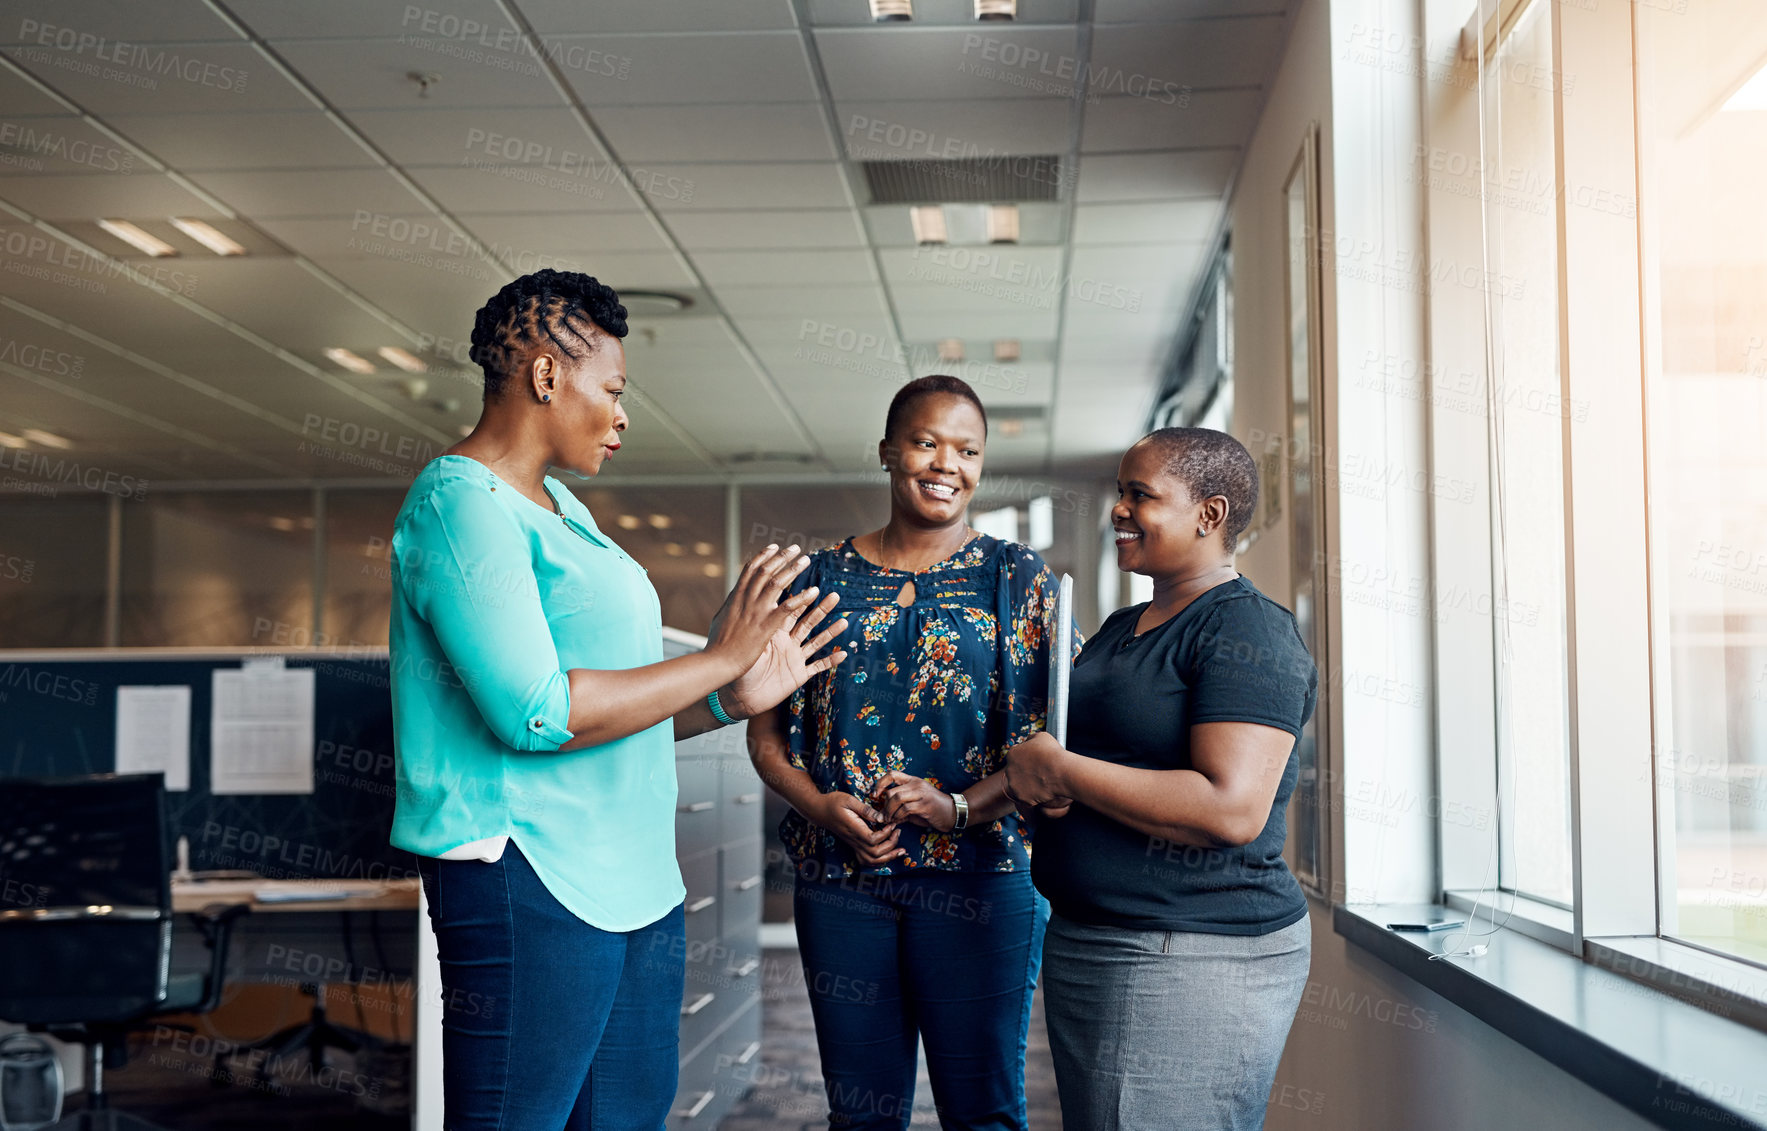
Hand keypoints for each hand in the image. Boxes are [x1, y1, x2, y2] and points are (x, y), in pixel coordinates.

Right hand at [706, 545, 816, 675]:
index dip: (763, 556)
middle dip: (781, 557)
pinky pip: (788, 607)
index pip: (750, 570)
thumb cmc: (717, 646)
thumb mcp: (720, 619)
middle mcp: (746, 600)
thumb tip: (732, 598)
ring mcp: (756, 611)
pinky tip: (813, 592)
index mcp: (735, 597)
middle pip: (765, 571)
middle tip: (794, 548)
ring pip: (777, 583)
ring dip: (792, 569)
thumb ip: (730, 607)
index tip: (774, 547)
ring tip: (805, 560)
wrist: (716, 663)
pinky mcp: (766, 626)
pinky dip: (801, 598)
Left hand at [724, 591, 847, 718]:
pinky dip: (830, 661)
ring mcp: (794, 658)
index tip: (814, 587)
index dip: (802, 600)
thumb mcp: (751, 645)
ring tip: (844, 622)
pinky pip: (817, 667)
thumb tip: (763, 606)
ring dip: (831, 632)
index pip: (791, 612)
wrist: (739, 696)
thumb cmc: (739, 669)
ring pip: (816, 642)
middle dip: (822, 610)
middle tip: (835, 596)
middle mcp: (787, 643)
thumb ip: (760, 627)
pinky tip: (844, 654)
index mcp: (774, 633)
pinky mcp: (798, 675)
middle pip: (808, 622)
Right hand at [812, 792, 904, 867]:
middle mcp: (854, 840)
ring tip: (899, 848)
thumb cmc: (833, 802)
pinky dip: (879, 860)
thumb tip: (881, 818)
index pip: (873, 840)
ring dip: (887, 857)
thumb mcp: (849, 800)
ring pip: (871, 860)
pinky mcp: (853, 845)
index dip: (886, 834)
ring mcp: (853, 844)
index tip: (892, 823)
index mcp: (854, 829)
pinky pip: (866, 860)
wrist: (819, 810)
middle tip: (898, 832)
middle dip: (891, 846)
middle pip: (875, 853)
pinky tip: (887, 853)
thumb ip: (865, 809)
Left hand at [870, 770, 957, 832]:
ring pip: (897, 798)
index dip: (880, 783)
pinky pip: (905, 809)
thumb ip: (900, 806)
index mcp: (913, 781)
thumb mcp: (915, 804)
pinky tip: (898, 821)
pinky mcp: (925, 805)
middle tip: (883, 816)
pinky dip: (898, 816)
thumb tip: (883, 814)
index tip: (875, 795)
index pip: (892, 774)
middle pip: (891, 791)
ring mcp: (921, 794)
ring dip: (889, 812)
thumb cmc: (932, 809)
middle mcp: (916, 784)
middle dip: (884, 805)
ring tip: (889, 820)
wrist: (953, 812)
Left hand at [1004, 731, 1072, 815]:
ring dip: (1028, 785)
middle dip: (1026, 772)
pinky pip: (1027, 798)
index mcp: (1012, 754)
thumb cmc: (1053, 753)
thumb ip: (1031, 739)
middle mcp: (1009, 770)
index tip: (1034, 762)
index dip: (1026, 758)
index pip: (1016, 756)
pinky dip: (1034, 796)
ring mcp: (1014, 785)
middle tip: (1039, 773)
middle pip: (1016, 771)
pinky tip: (1043, 790)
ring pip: (1020, 785)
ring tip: (1042, 782)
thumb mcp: (1041, 736)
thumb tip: (1029, 741)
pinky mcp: (1022, 797)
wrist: (1061, 772)